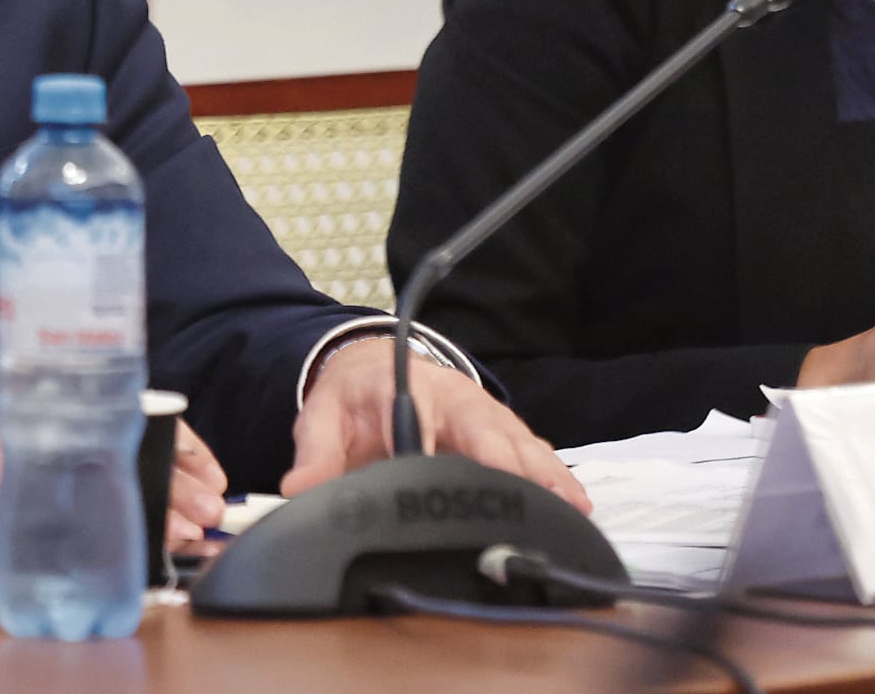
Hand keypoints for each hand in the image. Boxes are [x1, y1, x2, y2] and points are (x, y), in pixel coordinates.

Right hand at [0, 397, 231, 550]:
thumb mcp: (20, 406)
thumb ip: (68, 414)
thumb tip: (139, 438)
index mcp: (58, 404)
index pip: (139, 419)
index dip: (187, 450)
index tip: (211, 472)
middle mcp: (49, 437)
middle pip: (138, 462)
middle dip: (184, 490)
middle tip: (211, 510)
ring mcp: (32, 477)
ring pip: (117, 498)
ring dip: (163, 521)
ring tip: (191, 535)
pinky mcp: (20, 515)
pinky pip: (81, 532)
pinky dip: (117, 544)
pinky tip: (141, 551)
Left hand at [283, 336, 588, 511]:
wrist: (370, 365)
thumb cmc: (351, 396)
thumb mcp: (322, 417)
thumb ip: (314, 453)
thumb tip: (299, 491)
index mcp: (409, 387)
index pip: (430, 415)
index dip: (448, 446)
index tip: (467, 477)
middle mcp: (456, 398)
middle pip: (491, 431)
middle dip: (516, 467)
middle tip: (540, 505)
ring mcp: (483, 415)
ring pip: (521, 443)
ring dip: (546, 475)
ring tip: (571, 510)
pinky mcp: (500, 432)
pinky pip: (532, 452)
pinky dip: (554, 477)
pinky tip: (574, 506)